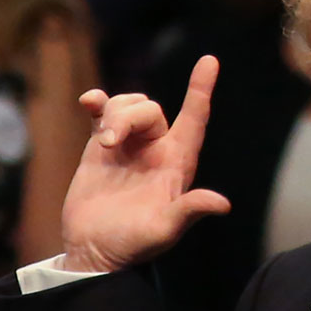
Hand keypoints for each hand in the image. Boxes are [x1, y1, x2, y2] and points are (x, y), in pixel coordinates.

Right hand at [60, 55, 230, 271]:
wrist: (93, 250)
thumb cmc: (133, 245)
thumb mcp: (164, 231)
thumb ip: (189, 211)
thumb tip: (222, 204)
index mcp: (177, 164)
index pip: (195, 120)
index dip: (202, 90)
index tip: (210, 60)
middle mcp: (156, 150)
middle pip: (151, 109)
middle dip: (128, 116)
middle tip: (108, 143)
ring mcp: (128, 146)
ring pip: (127, 106)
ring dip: (112, 114)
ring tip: (101, 142)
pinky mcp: (100, 147)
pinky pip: (102, 112)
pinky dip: (96, 102)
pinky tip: (88, 101)